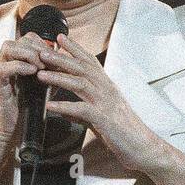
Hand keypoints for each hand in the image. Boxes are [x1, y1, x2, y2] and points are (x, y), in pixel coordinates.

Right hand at [0, 31, 52, 146]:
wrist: (11, 127)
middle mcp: (7, 61)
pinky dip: (19, 66)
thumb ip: (52, 73)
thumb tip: (68, 63)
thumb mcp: (42, 86)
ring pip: (8, 47)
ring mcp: (0, 71)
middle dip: (37, 47)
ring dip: (27, 53)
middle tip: (50, 60)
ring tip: (40, 65)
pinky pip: (3, 67)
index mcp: (17, 60)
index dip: (43, 44)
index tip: (56, 56)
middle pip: (19, 39)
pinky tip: (32, 72)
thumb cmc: (25, 106)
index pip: (29, 38)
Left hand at [35, 33, 168, 173]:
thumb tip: (64, 110)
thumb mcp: (102, 116)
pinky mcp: (104, 119)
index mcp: (107, 86)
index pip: (90, 62)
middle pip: (82, 68)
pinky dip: (64, 107)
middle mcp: (107, 90)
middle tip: (42, 52)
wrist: (144, 147)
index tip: (60, 38)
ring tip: (40, 74)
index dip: (75, 48)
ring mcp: (106, 103)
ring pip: (80, 84)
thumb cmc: (124, 131)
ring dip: (59, 77)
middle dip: (61, 58)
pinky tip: (50, 106)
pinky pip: (82, 110)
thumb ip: (84, 110)